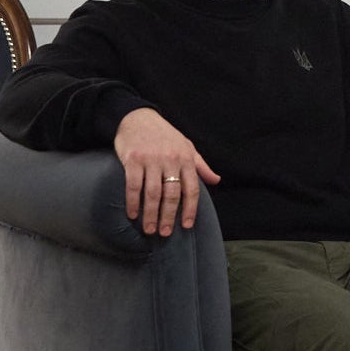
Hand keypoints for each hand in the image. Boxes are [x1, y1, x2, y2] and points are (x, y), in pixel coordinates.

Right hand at [113, 107, 218, 236]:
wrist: (138, 117)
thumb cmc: (165, 135)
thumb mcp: (187, 146)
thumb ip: (201, 165)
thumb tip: (217, 180)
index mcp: (186, 159)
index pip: (192, 188)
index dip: (190, 209)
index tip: (187, 226)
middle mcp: (170, 160)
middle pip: (172, 194)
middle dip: (169, 216)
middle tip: (165, 233)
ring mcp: (151, 160)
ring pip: (153, 193)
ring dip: (151, 214)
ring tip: (149, 229)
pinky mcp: (133, 160)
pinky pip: (133, 185)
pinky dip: (133, 202)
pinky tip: (132, 214)